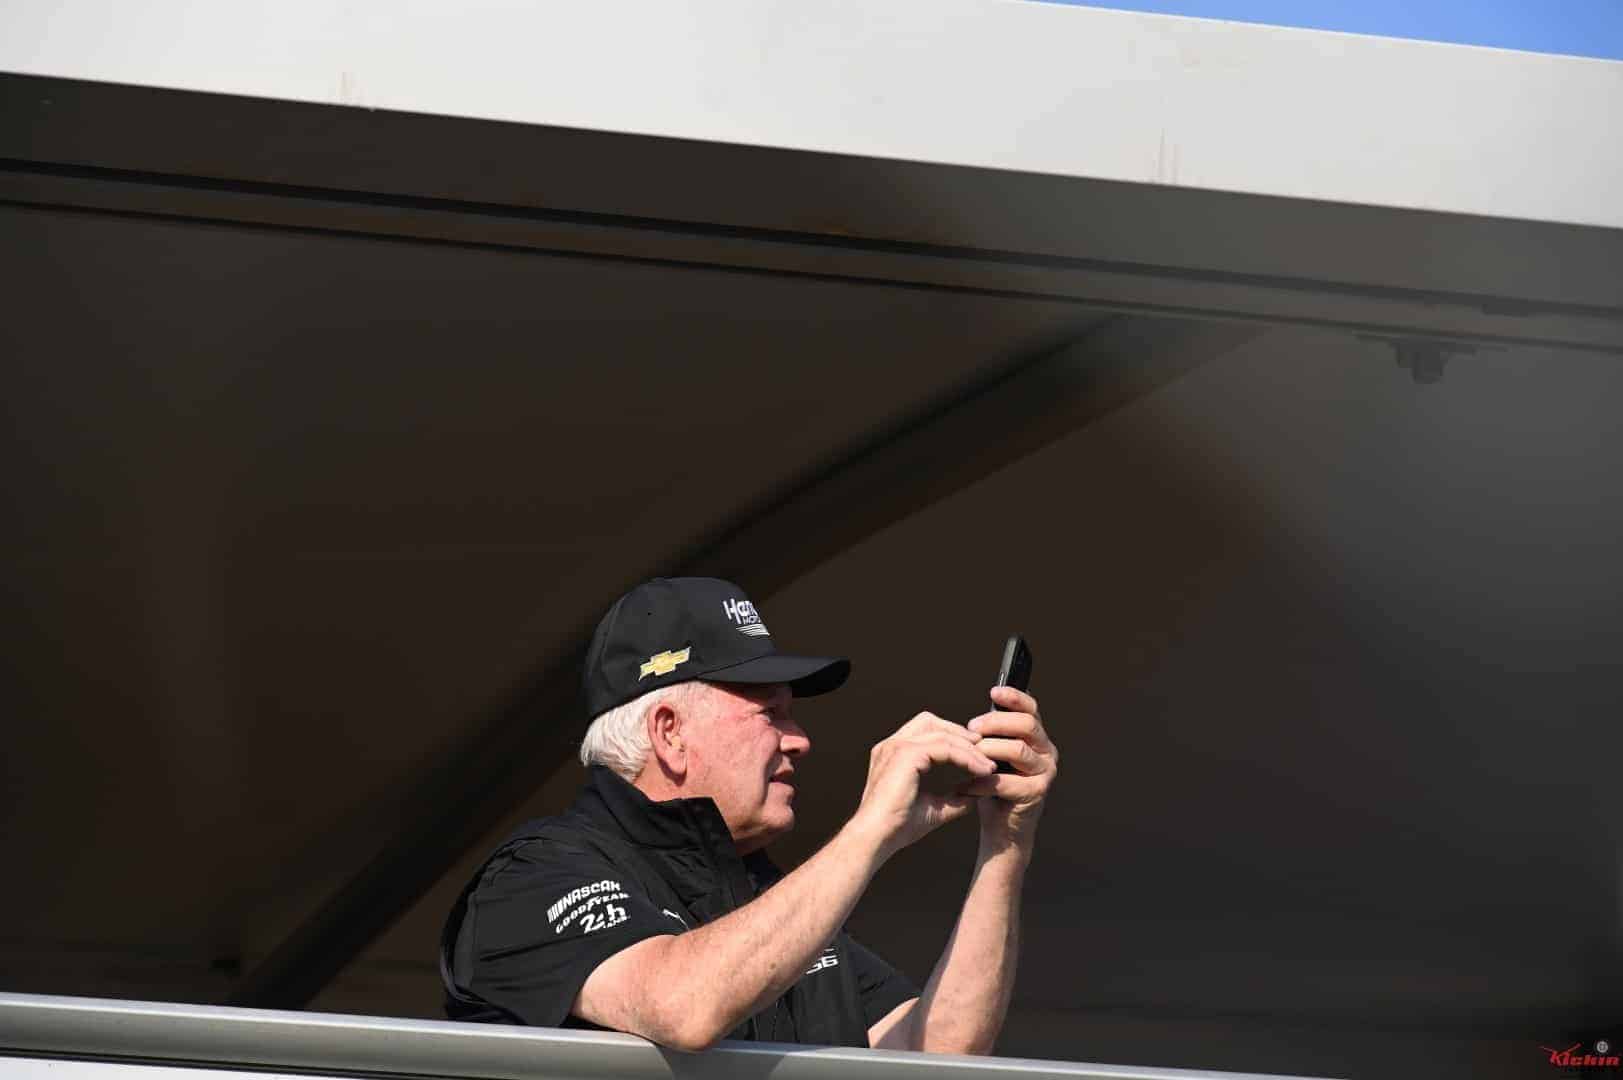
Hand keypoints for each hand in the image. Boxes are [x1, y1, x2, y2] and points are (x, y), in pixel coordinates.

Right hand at [852, 712, 998, 861]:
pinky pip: (943, 747)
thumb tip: (976, 795)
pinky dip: (965, 756)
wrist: (876, 838)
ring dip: (968, 747)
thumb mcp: (932, 809)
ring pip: (940, 733)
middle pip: (931, 722)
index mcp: (892, 753)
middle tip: (984, 750)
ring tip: (987, 764)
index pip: (924, 730)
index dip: (952, 737)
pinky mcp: (905, 754)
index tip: (976, 753)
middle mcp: (892, 745)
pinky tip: (980, 770)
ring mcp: (896, 747)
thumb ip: (953, 799)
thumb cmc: (896, 827)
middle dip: (959, 733)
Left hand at [962, 686, 1057, 851]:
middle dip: (996, 723)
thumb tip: (976, 720)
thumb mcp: (993, 756)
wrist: (1001, 827)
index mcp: (1035, 737)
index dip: (1014, 697)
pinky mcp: (1038, 792)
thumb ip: (992, 736)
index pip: (1031, 709)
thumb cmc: (994, 788)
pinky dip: (983, 783)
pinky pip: (1008, 781)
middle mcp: (1046, 751)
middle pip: (1026, 724)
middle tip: (972, 728)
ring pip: (1018, 750)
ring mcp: (1045, 771)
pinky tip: (966, 786)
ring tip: (968, 756)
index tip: (994, 692)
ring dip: (989, 750)